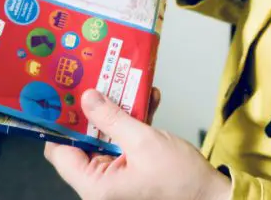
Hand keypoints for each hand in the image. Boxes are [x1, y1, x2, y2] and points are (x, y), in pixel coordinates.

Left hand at [45, 89, 230, 199]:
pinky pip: (124, 142)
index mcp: (96, 186)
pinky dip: (133, 122)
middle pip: (84, 142)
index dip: (60, 124)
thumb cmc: (180, 179)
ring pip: (106, 138)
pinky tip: (146, 102)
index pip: (61, 152)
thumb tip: (87, 99)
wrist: (209, 195)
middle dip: (93, 111)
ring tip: (126, 86)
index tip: (63, 97)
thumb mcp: (144, 141)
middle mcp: (101, 184)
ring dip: (117, 113)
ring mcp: (116, 176)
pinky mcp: (131, 169)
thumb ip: (113, 119)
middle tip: (96, 82)